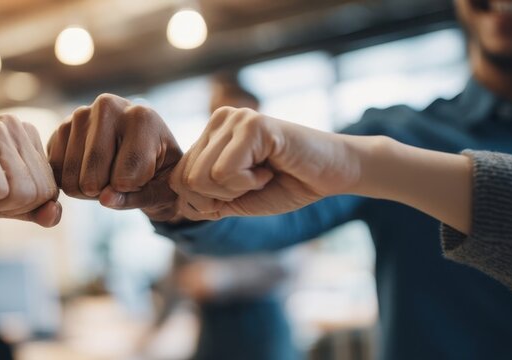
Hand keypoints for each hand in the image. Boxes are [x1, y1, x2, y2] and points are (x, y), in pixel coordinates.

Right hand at [47, 94, 182, 220]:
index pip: (125, 178)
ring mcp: (80, 115)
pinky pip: (56, 173)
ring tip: (106, 172)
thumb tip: (104, 198)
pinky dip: (70, 182)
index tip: (147, 176)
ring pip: (71, 179)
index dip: (133, 190)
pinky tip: (88, 169)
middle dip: (105, 192)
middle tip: (121, 178)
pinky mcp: (61, 127)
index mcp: (141, 117)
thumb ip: (139, 198)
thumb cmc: (159, 173)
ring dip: (87, 190)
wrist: (144, 149)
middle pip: (93, 178)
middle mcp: (107, 106)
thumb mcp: (163, 190)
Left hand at [171, 107, 359, 219]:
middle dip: (220, 197)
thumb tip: (178, 206)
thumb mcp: (237, 199)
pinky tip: (270, 168)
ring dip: (237, 189)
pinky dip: (249, 182)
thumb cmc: (288, 184)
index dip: (206, 201)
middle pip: (187, 180)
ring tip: (262, 173)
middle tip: (254, 183)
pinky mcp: (252, 124)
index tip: (240, 192)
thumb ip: (206, 200)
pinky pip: (225, 172)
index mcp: (211, 135)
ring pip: (203, 177)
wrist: (334, 174)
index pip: (178, 180)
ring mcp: (234, 118)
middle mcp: (218, 120)